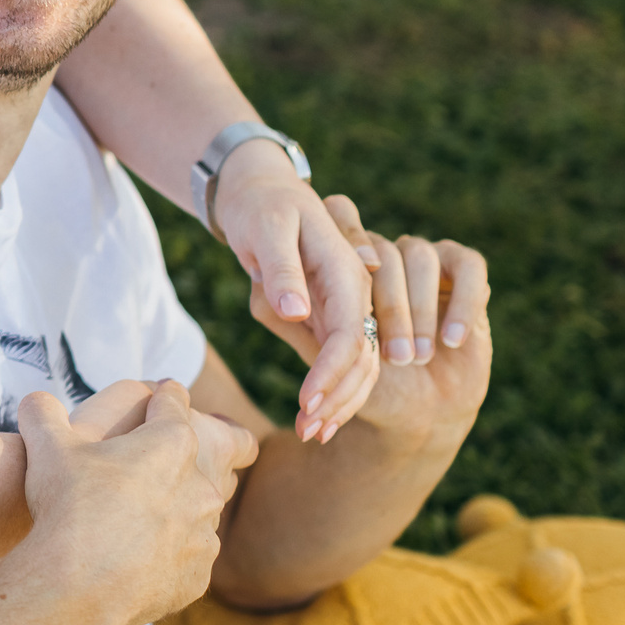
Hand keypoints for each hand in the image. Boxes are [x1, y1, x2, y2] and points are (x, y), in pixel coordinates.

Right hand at [7, 384, 258, 624]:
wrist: (79, 584)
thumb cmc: (68, 505)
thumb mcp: (47, 446)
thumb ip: (42, 413)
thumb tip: (35, 399)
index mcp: (172, 442)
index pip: (175, 401)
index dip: (164, 395)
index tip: (159, 395)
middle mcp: (201, 485)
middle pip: (208, 455)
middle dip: (176, 459)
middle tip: (145, 465)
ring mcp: (204, 533)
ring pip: (199, 511)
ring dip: (175, 510)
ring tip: (135, 520)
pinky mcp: (198, 575)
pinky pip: (187, 557)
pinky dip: (166, 555)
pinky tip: (133, 559)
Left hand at [209, 141, 375, 440]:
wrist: (261, 191)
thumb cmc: (261, 208)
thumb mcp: (267, 230)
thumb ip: (282, 270)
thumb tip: (298, 313)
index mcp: (346, 270)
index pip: (346, 332)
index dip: (330, 372)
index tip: (306, 404)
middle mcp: (358, 289)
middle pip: (362, 355)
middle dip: (339, 398)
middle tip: (307, 432)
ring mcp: (354, 301)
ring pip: (363, 362)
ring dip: (342, 401)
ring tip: (310, 433)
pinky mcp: (345, 310)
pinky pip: (352, 355)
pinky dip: (341, 388)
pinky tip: (318, 415)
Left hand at [251, 197, 492, 451]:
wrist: (419, 414)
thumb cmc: (356, 385)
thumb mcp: (315, 355)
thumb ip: (286, 323)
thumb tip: (279, 298)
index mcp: (338, 261)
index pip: (340, 226)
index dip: (342, 248)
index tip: (349, 287)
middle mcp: (382, 257)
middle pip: (381, 255)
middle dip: (384, 310)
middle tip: (387, 362)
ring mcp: (425, 266)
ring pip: (421, 258)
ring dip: (416, 311)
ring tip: (410, 360)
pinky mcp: (464, 279)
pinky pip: (470, 268)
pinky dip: (462, 301)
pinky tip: (451, 342)